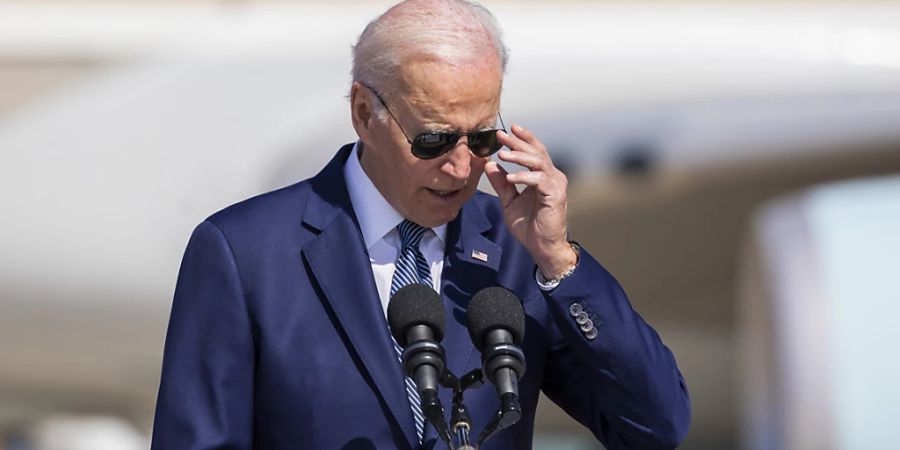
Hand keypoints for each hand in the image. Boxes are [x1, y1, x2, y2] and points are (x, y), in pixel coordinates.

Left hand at [484, 124, 576, 277]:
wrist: (542, 246)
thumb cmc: (529, 226)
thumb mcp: (509, 202)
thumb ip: (502, 184)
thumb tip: (490, 165)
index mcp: (543, 176)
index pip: (534, 151)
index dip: (522, 139)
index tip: (507, 130)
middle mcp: (552, 177)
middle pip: (536, 152)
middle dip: (518, 142)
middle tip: (501, 135)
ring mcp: (556, 185)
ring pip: (539, 162)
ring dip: (520, 156)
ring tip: (503, 154)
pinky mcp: (556, 195)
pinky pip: (539, 180)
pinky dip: (524, 176)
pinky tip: (511, 177)